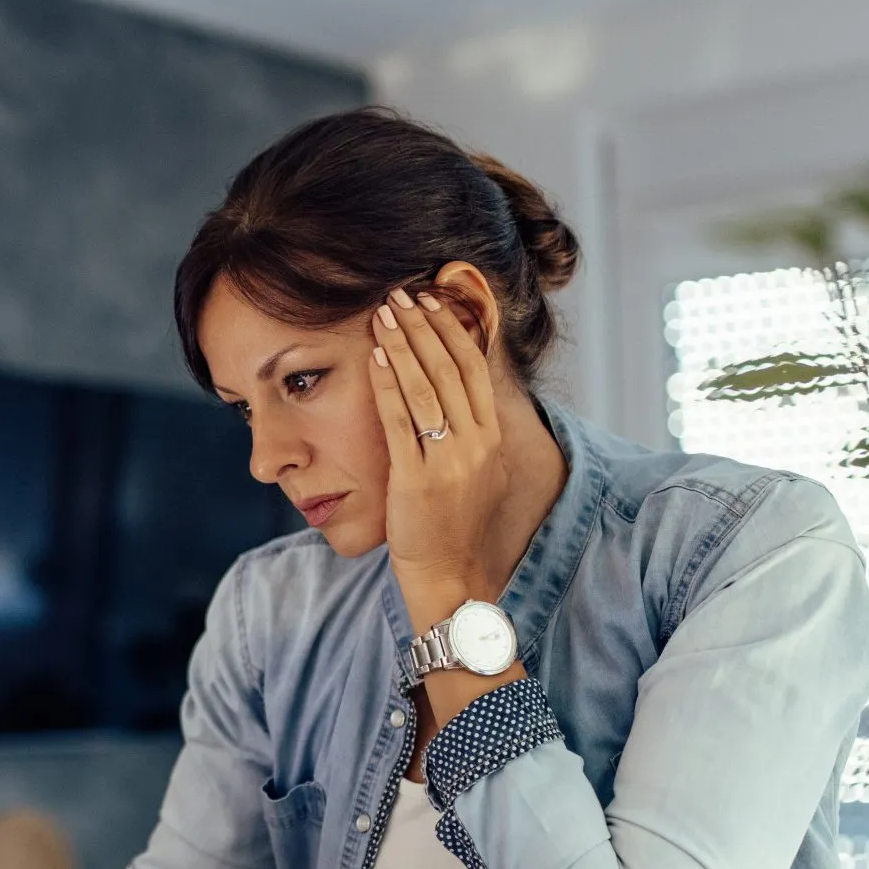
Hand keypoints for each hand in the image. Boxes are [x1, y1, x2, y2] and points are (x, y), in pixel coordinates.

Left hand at [369, 287, 509, 627]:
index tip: (431, 301)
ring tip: (382, 315)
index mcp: (492, 438)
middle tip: (400, 295)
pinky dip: (388, 386)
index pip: (474, 368)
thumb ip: (469, 427)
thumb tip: (454, 382)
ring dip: (403, 345)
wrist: (448, 573)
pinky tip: (376, 359)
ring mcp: (450, 462)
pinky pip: (402, 422)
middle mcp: (477, 445)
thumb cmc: (453, 521)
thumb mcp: (474, 468)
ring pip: (427, 388)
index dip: (452, 330)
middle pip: (450, 369)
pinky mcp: (418, 481)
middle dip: (423, 327)